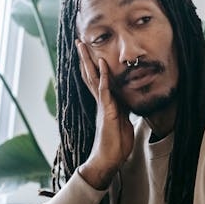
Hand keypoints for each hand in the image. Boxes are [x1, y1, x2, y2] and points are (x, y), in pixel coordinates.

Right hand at [75, 40, 133, 189]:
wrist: (109, 161)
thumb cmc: (116, 144)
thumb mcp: (123, 122)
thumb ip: (122, 110)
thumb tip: (126, 102)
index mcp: (105, 103)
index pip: (97, 80)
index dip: (93, 66)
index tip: (89, 51)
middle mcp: (101, 102)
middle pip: (90, 75)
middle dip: (85, 59)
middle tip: (79, 42)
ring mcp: (103, 106)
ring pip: (94, 79)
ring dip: (89, 62)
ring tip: (83, 47)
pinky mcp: (107, 112)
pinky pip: (105, 92)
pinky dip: (104, 77)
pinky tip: (102, 65)